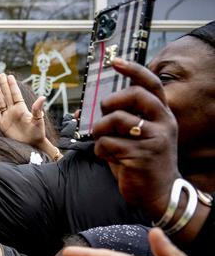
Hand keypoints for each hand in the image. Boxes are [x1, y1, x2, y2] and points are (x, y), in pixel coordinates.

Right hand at [0, 73, 55, 155]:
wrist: (31, 144)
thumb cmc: (37, 132)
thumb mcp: (38, 120)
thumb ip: (37, 109)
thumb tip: (42, 97)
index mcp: (22, 109)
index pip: (15, 94)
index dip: (12, 85)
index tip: (10, 76)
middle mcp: (14, 111)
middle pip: (7, 95)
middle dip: (4, 85)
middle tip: (1, 74)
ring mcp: (8, 117)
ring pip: (1, 102)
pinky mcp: (3, 124)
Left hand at [92, 58, 180, 221]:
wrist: (159, 193)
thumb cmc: (141, 162)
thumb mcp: (138, 137)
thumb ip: (124, 120)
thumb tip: (93, 107)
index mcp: (162, 116)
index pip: (152, 85)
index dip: (134, 71)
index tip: (115, 61)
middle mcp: (163, 123)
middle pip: (134, 96)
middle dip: (111, 102)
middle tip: (104, 114)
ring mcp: (154, 139)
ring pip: (115, 120)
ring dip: (100, 131)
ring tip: (105, 142)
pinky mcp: (141, 155)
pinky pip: (107, 144)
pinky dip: (101, 151)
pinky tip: (110, 158)